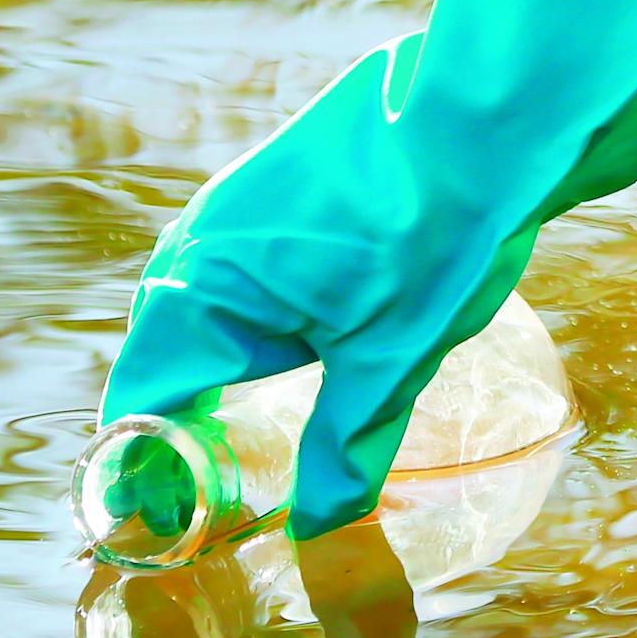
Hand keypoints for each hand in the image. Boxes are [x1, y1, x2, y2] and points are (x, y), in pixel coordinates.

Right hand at [102, 40, 533, 537]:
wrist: (494, 114)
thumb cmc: (436, 235)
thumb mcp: (391, 360)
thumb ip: (343, 445)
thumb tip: (319, 523)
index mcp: (201, 293)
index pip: (142, 400)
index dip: (155, 465)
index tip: (180, 515)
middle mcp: (200, 238)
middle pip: (167, 349)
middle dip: (190, 414)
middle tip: (220, 478)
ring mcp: (240, 196)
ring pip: (207, 298)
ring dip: (225, 356)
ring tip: (257, 412)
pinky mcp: (283, 172)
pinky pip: (245, 255)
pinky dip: (260, 305)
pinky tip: (308, 326)